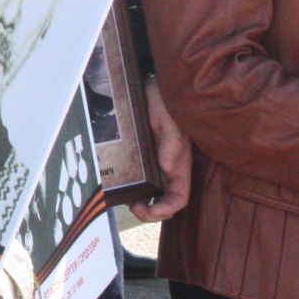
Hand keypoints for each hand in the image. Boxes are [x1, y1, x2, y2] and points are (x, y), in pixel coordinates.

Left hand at [130, 78, 191, 222]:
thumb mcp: (169, 121)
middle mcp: (168, 168)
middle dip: (151, 212)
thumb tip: (167, 167)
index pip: (179, 198)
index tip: (150, 211)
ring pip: (150, 192)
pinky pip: (136, 177)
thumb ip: (171, 142)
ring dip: (140, 202)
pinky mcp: (140, 156)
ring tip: (125, 200)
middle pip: (163, 201)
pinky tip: (117, 185)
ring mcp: (154, 163)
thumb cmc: (165, 103)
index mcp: (180, 165)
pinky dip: (129, 186)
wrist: (151, 87)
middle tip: (133, 208)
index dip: (167, 210)